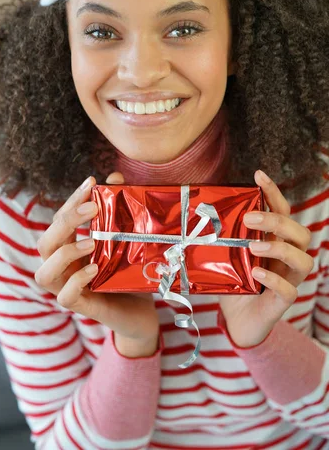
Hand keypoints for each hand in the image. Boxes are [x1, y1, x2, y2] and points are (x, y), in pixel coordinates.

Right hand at [35, 172, 159, 356]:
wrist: (144, 311)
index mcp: (70, 248)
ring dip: (64, 254)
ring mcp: (69, 288)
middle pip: (45, 242)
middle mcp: (64, 268)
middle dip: (65, 221)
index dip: (72, 200)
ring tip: (90, 242)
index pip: (59, 220)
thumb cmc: (130, 271)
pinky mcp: (82, 308)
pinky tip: (94, 269)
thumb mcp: (127, 237)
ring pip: (44, 273)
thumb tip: (115, 176)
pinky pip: (65, 297)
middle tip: (92, 209)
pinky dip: (76, 281)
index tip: (91, 182)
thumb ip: (119, 208)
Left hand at [219, 170, 313, 347]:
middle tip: (250, 218)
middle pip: (300, 232)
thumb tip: (193, 211)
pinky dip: (274, 280)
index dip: (274, 192)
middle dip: (277, 222)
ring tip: (254, 247)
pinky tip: (257, 273)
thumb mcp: (225, 254)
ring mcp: (288, 280)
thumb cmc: (233, 284)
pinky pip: (289, 290)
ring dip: (280, 249)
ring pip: (303, 260)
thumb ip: (220, 236)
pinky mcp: (281, 302)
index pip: (282, 211)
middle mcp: (286, 258)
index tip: (258, 174)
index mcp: (275, 241)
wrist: (235, 322)